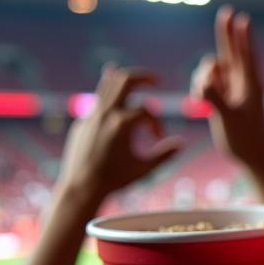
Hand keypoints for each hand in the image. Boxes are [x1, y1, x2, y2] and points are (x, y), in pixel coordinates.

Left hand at [58, 66, 181, 207]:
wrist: (82, 187)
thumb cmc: (115, 180)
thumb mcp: (145, 169)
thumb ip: (165, 155)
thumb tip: (182, 143)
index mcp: (123, 123)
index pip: (148, 111)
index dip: (157, 123)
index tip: (158, 138)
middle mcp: (106, 114)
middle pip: (126, 80)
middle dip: (143, 77)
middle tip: (155, 79)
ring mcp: (91, 116)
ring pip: (108, 85)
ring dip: (123, 79)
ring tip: (135, 77)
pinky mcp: (82, 123)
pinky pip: (97, 101)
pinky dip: (109, 95)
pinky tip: (113, 88)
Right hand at [192, 7, 263, 202]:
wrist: (251, 157)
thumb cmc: (245, 139)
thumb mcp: (229, 120)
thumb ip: (216, 100)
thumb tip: (204, 84)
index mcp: (251, 85)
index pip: (245, 54)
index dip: (242, 35)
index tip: (241, 17)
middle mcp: (243, 84)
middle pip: (232, 51)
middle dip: (227, 33)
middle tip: (227, 11)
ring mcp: (232, 90)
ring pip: (213, 68)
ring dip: (203, 76)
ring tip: (202, 97)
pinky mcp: (224, 99)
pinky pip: (208, 82)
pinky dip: (201, 86)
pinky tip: (199, 101)